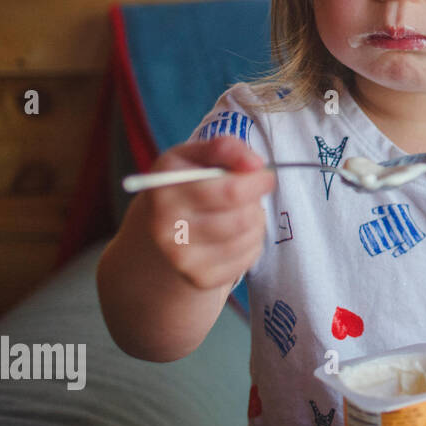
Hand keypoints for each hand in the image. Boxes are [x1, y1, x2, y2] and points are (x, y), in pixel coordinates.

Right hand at [140, 135, 274, 291]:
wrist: (161, 229)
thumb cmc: (188, 185)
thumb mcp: (198, 156)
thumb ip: (226, 148)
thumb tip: (255, 164)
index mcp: (165, 187)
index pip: (230, 191)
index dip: (257, 182)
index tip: (264, 176)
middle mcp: (164, 225)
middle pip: (241, 218)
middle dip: (255, 203)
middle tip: (251, 196)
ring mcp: (179, 256)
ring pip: (247, 237)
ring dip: (256, 221)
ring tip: (241, 213)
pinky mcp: (198, 277)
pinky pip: (247, 258)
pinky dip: (253, 243)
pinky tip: (236, 234)